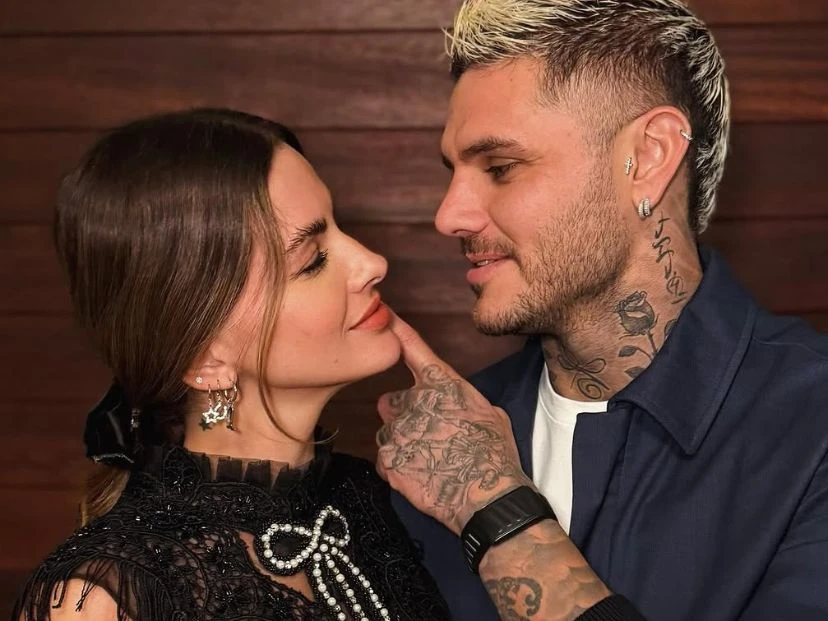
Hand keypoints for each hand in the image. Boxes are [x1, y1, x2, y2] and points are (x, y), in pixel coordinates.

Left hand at [376, 312, 529, 533]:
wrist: (488, 496)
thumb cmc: (496, 454)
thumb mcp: (490, 414)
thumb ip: (463, 401)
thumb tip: (457, 407)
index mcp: (442, 384)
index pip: (413, 348)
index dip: (396, 330)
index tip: (383, 315)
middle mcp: (414, 401)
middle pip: (391, 402)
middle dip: (403, 416)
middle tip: (426, 436)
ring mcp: (398, 431)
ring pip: (387, 432)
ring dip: (400, 443)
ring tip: (429, 461)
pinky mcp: (389, 461)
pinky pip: (385, 460)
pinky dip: (398, 468)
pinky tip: (421, 476)